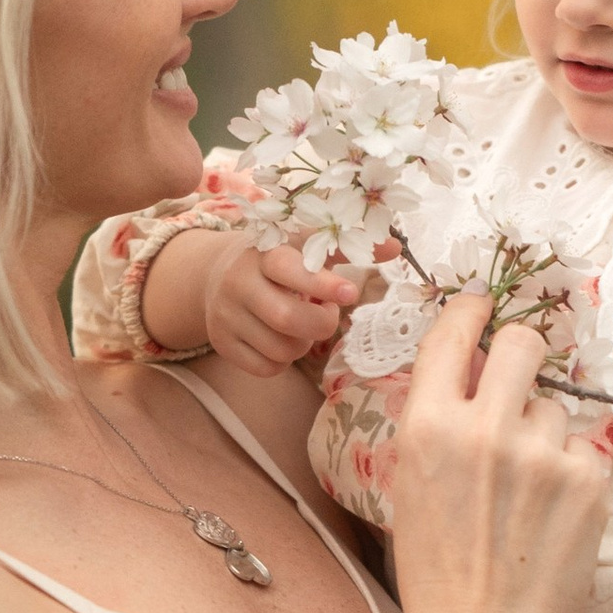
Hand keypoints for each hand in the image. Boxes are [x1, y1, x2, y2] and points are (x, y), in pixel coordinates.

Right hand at [199, 234, 364, 375]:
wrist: (217, 275)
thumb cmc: (279, 260)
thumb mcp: (308, 245)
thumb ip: (350, 247)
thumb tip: (396, 249)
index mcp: (265, 252)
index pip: (291, 270)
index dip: (323, 285)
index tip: (351, 293)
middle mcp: (239, 282)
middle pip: (286, 318)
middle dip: (320, 324)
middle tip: (326, 313)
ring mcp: (226, 315)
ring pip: (280, 349)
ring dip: (303, 344)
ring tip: (300, 324)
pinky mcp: (221, 342)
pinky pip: (266, 368)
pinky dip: (283, 361)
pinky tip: (281, 338)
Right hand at [387, 298, 609, 612]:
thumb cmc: (437, 568)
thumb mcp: (412, 483)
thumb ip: (439, 421)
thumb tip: (472, 369)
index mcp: (428, 426)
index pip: (454, 333)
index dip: (470, 311)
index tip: (480, 308)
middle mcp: (486, 428)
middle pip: (522, 342)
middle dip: (521, 353)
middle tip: (518, 380)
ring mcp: (543, 453)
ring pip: (555, 406)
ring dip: (544, 433)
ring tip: (525, 490)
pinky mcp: (587, 480)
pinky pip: (583, 449)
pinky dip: (570, 473)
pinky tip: (549, 514)